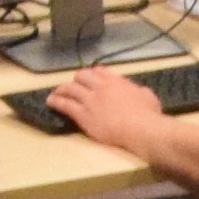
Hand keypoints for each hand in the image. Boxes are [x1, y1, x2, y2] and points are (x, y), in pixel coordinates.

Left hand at [36, 67, 167, 156]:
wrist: (140, 128)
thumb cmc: (148, 114)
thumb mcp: (148, 96)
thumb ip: (139, 91)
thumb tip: (139, 91)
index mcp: (117, 81)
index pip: (100, 71)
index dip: (93, 74)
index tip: (91, 78)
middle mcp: (100, 86)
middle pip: (82, 76)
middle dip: (77, 80)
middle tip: (74, 86)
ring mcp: (90, 99)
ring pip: (70, 88)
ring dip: (62, 89)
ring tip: (56, 93)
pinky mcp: (82, 114)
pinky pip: (65, 104)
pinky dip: (56, 101)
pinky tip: (50, 102)